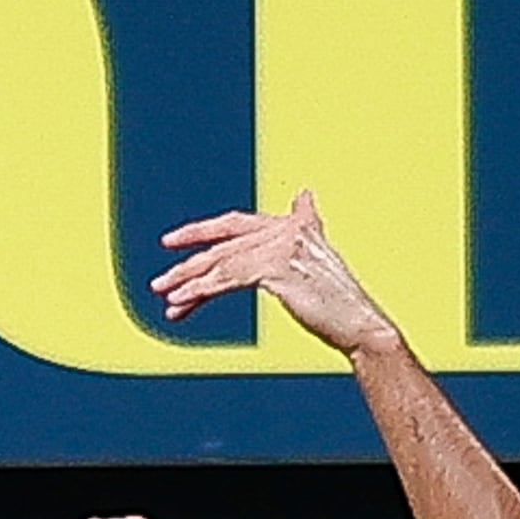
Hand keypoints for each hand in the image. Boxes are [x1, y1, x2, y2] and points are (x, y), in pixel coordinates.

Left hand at [152, 191, 401, 358]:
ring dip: (188, 282)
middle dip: (188, 264)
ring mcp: (283, 246)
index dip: (203, 231)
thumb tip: (304, 195)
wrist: (359, 324)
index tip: (172, 241)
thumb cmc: (337, 301)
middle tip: (159, 281)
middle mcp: (287, 229)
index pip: (237, 224)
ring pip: (223, 263)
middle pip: (224, 245)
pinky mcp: (279, 268)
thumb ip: (303, 228)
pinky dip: (202, 291)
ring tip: (163, 297)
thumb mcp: (315, 259)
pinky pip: (229, 279)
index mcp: (293, 225)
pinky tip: (182, 302)